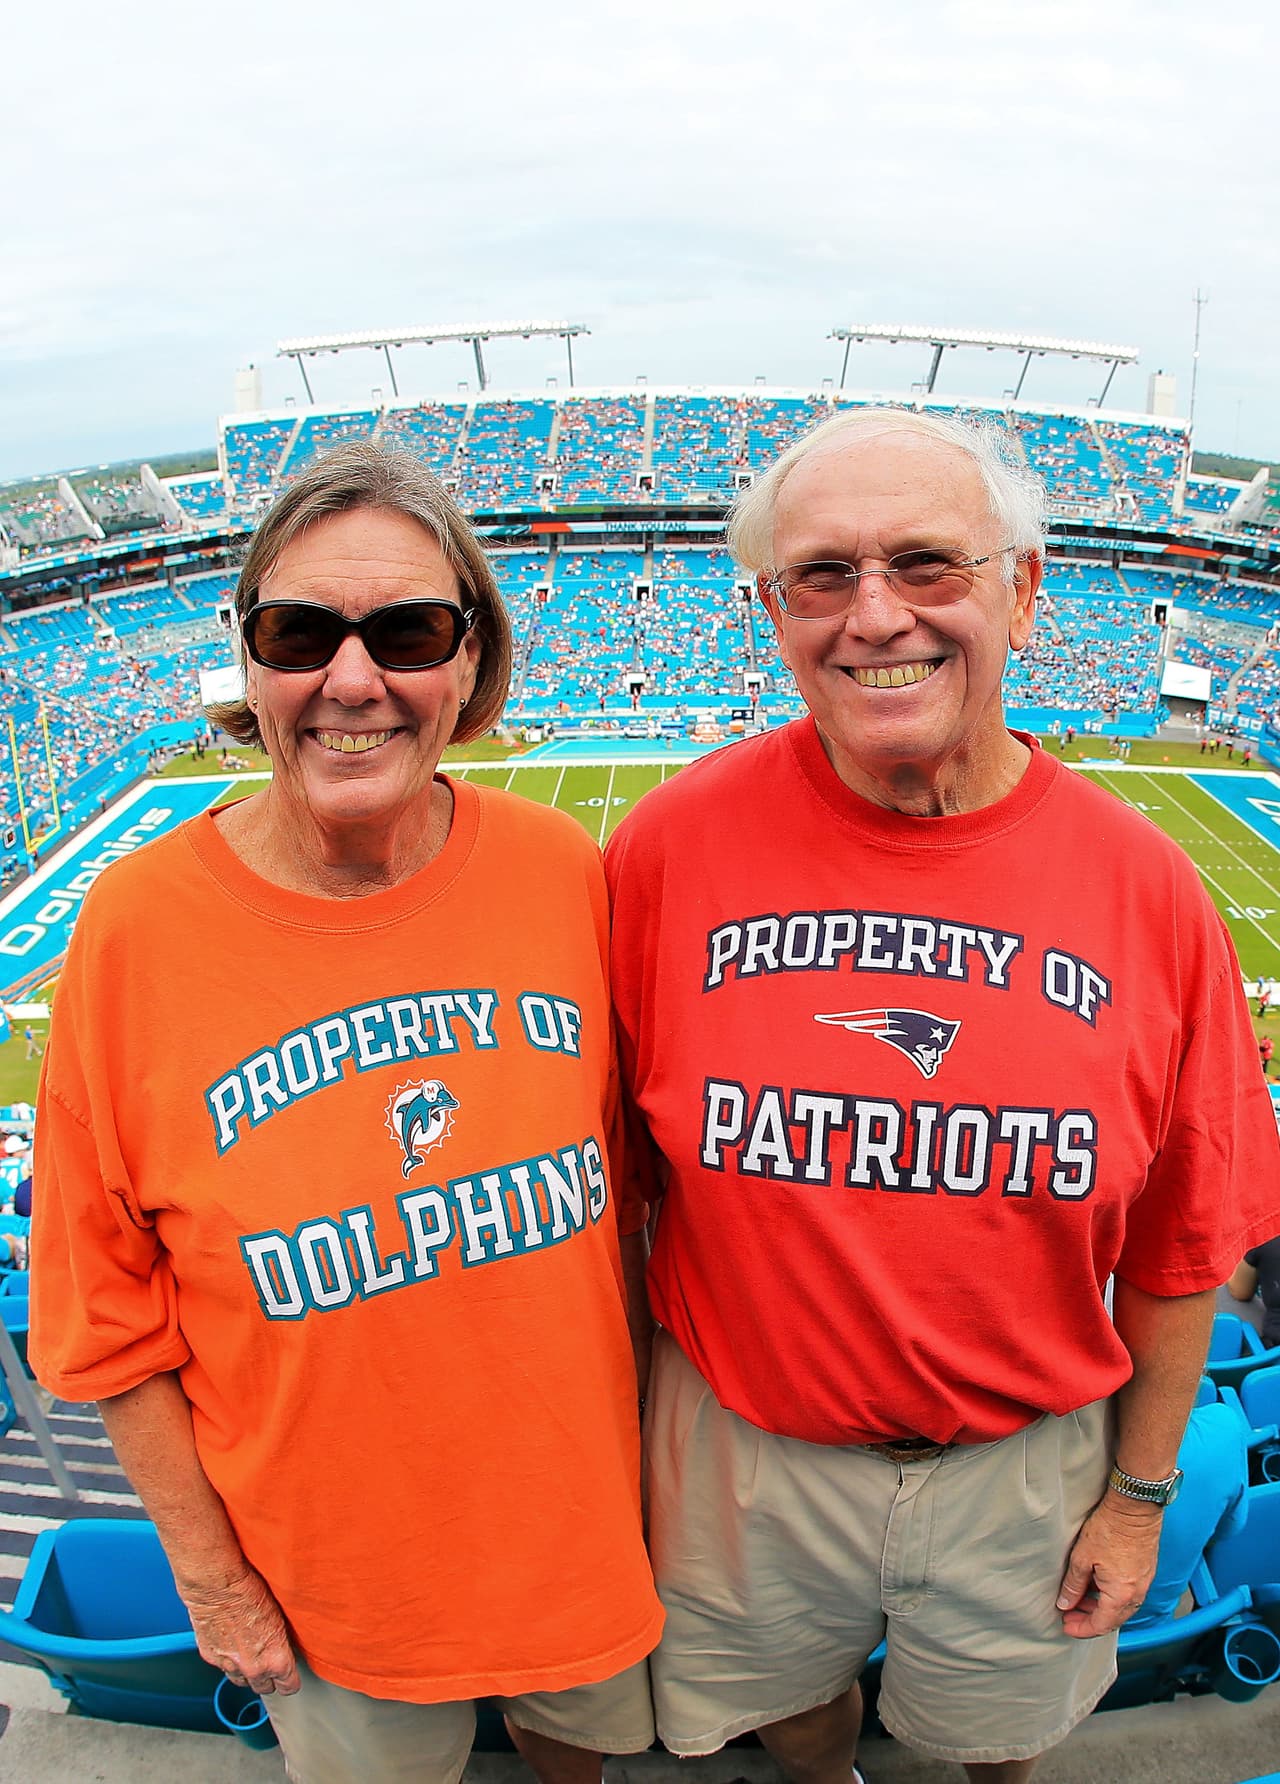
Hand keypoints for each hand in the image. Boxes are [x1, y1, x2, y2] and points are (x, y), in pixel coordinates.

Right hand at [180, 1562, 300, 1694]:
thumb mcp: (280, 1614)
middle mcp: (253, 1668)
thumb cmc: (250, 1590)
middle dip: (268, 1678)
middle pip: (264, 1688)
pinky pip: (223, 1666)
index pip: (289, 1687)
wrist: (217, 1585)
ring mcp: (229, 1665)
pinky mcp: (210, 1658)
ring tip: (249, 1652)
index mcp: (275, 1659)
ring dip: (246, 1672)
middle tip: (269, 1662)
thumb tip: (285, 1643)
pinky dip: (227, 1658)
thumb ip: (282, 1639)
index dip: (290, 1681)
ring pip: (241, 1681)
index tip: (290, 1676)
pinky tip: (230, 1640)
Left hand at [1056, 1495, 1162, 1638]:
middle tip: (1070, 1614)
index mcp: (1121, 1595)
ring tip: (1080, 1599)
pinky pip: (1128, 1594)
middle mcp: (1137, 1594)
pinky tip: (1097, 1586)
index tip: (1067, 1626)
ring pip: (1121, 1608)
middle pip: (1112, 1620)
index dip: (1081, 1629)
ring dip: (1100, 1608)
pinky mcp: (1145, 1572)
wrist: (1134, 1508)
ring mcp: (1144, 1583)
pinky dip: (1111, 1597)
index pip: (1100, 1625)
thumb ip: (1073, 1585)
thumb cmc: (1110, 1528)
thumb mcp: (1082, 1557)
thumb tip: (1065, 1603)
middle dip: (1090, 1620)